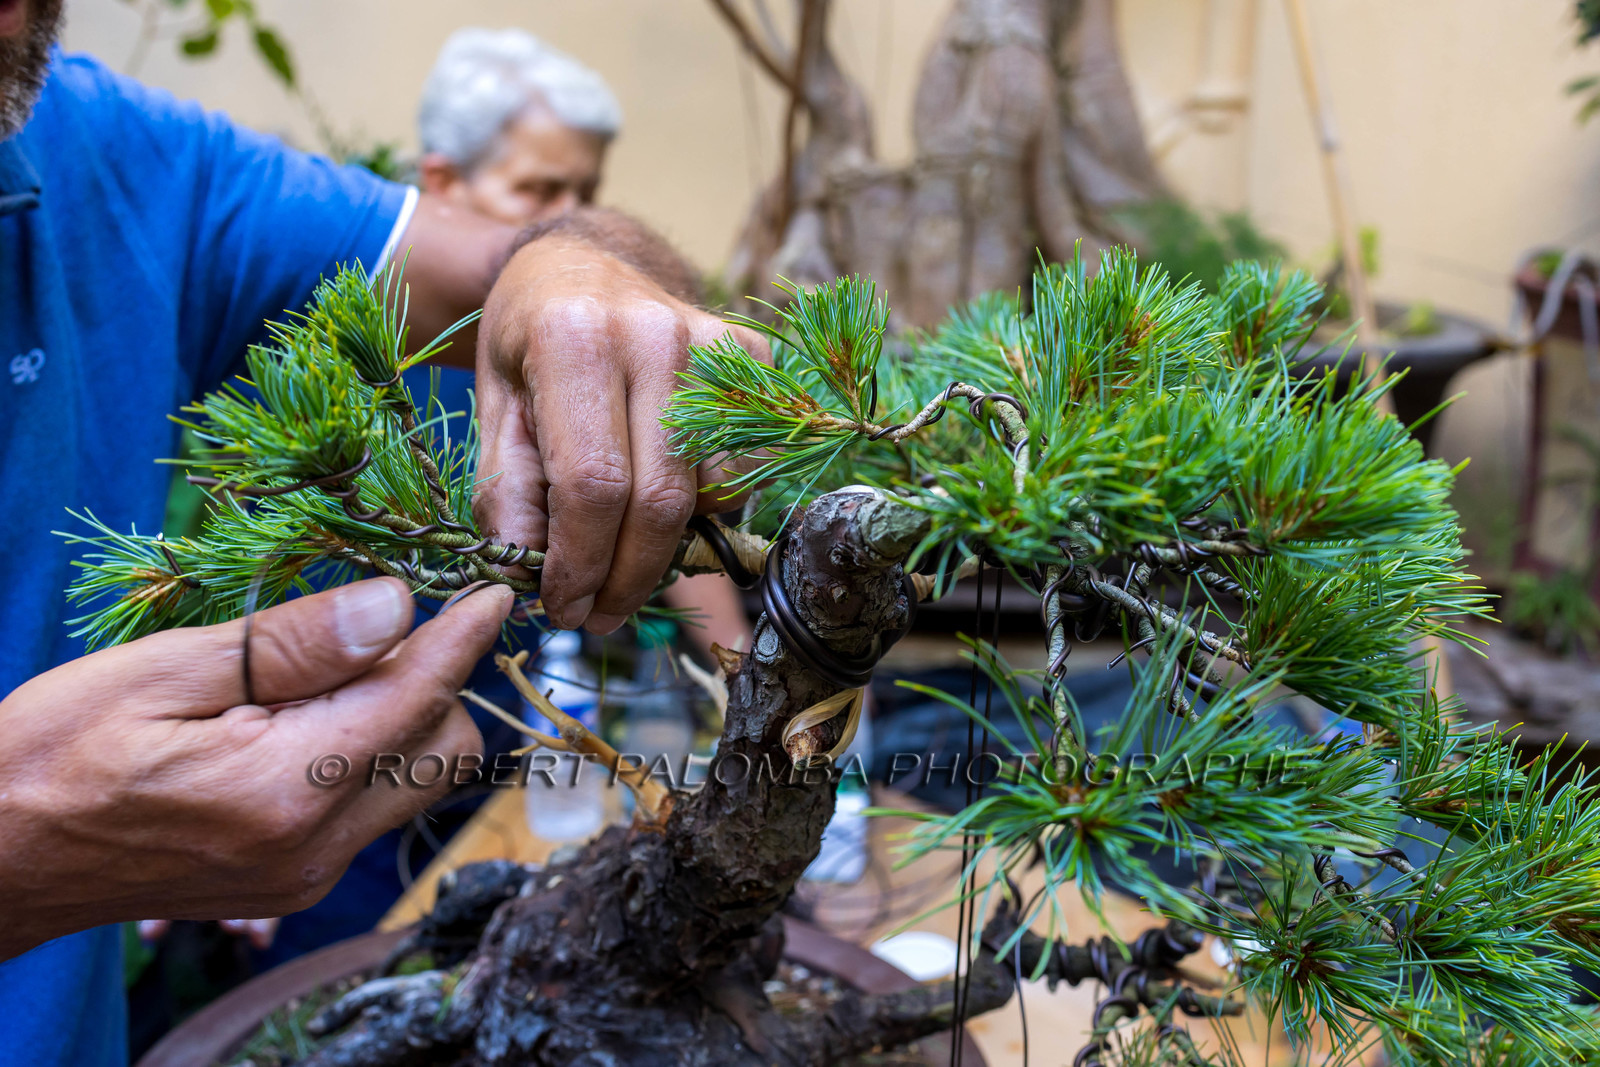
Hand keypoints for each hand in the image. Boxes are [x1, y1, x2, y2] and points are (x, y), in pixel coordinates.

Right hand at [0, 578, 510, 961]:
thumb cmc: (54, 752)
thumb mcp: (162, 672)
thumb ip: (289, 644)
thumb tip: (397, 605)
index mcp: (283, 787)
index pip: (419, 698)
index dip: (463, 637)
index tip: (494, 593)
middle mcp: (314, 847)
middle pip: (445, 747)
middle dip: (434, 679)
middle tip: (369, 630)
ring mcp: (306, 878)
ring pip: (421, 782)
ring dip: (407, 717)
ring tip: (328, 674)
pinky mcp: (292, 887)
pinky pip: (374, 810)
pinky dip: (370, 755)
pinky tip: (305, 722)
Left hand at [474, 231, 769, 633]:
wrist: (580, 262)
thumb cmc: (528, 340)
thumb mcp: (493, 408)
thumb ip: (505, 492)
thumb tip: (525, 580)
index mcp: (573, 339)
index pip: (593, 485)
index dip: (581, 565)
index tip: (563, 609)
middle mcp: (654, 335)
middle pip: (660, 498)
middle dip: (629, 577)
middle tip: (598, 615)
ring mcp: (714, 342)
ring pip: (714, 488)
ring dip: (669, 543)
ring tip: (622, 550)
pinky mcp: (753, 355)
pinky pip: (744, 463)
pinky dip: (707, 501)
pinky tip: (661, 493)